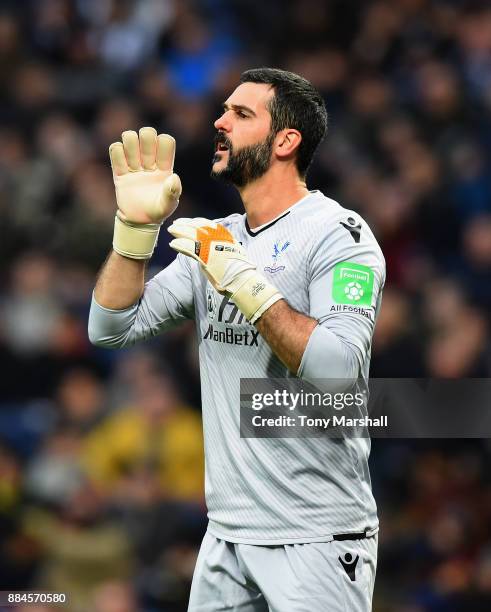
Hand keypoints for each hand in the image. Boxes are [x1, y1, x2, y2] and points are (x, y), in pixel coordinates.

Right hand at [109, 127, 181, 258]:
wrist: (139, 221)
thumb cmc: (157, 212)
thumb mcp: (168, 205)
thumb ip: (172, 192)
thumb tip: (174, 177)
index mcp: (165, 166)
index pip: (166, 141)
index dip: (163, 143)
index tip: (160, 161)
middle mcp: (150, 161)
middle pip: (147, 133)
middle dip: (146, 140)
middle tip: (146, 159)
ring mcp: (134, 164)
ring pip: (130, 137)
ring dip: (130, 145)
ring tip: (133, 163)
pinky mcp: (120, 171)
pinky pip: (115, 150)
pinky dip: (117, 151)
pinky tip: (122, 166)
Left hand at [168, 218, 282, 323]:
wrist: (243, 280)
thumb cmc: (239, 271)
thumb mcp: (232, 253)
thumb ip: (221, 248)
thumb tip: (212, 248)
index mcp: (225, 236)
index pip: (208, 224)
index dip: (196, 222)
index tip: (188, 221)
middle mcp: (219, 239)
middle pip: (198, 227)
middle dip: (185, 224)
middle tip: (175, 223)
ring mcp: (212, 247)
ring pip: (192, 235)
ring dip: (179, 232)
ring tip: (171, 230)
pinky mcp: (206, 257)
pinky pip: (190, 248)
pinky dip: (180, 245)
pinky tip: (173, 244)